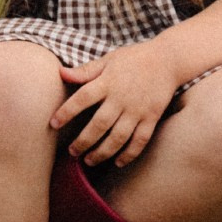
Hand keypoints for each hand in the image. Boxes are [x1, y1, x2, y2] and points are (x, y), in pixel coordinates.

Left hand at [51, 41, 181, 166]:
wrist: (168, 59)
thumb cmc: (134, 59)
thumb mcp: (108, 60)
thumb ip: (85, 71)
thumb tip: (60, 73)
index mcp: (108, 81)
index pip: (82, 98)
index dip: (66, 112)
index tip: (53, 124)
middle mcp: (122, 97)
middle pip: (99, 124)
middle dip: (83, 141)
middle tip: (72, 152)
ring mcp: (138, 109)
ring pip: (118, 137)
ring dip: (102, 152)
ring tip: (89, 161)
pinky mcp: (152, 117)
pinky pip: (140, 140)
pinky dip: (129, 154)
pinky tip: (118, 162)